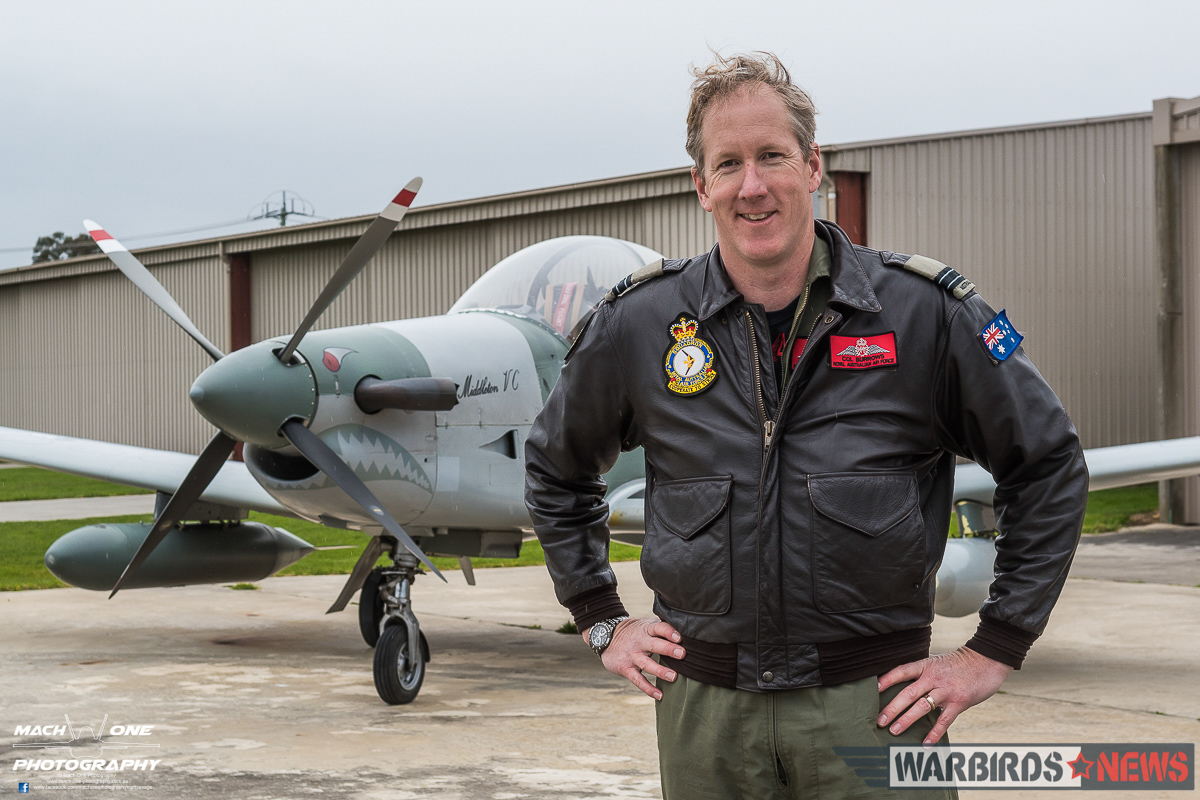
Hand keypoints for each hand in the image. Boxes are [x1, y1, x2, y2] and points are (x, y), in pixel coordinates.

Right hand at [581, 616, 684, 699]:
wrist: (606, 636)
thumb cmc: (635, 632)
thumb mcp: (646, 625)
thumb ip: (663, 628)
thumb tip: (689, 633)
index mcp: (647, 629)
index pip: (659, 627)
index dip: (669, 632)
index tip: (679, 637)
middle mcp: (639, 641)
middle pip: (654, 645)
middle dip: (668, 649)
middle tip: (682, 654)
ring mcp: (632, 656)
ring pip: (647, 664)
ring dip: (660, 671)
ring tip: (673, 677)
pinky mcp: (626, 668)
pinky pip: (638, 680)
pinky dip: (648, 688)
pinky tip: (659, 695)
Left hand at [876, 646, 1012, 744]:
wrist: (987, 660)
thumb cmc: (959, 663)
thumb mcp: (937, 662)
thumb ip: (922, 674)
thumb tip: (903, 688)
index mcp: (926, 666)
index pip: (902, 671)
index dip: (887, 680)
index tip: (873, 690)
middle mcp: (934, 678)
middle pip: (908, 693)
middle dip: (892, 708)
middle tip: (879, 720)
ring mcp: (946, 691)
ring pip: (922, 707)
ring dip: (906, 720)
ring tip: (894, 731)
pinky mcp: (959, 702)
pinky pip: (944, 720)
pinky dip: (934, 733)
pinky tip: (925, 743)